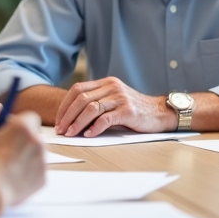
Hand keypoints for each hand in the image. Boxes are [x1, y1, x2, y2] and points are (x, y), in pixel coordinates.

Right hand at [0, 111, 46, 207]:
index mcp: (23, 126)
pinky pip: (38, 172)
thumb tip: (6, 132)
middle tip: (14, 149)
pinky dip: (29, 175)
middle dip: (27, 142)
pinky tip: (15, 179)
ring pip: (38, 155)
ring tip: (10, 168)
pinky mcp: (44, 177)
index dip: (23, 123)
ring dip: (28, 159)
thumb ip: (2, 133)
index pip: (31, 117)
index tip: (17, 129)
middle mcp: (38, 140)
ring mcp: (43, 160)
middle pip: (36, 136)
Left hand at [54, 77, 174, 136]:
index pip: (77, 89)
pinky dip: (94, 128)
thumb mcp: (114, 100)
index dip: (64, 105)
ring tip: (70, 133)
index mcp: (106, 82)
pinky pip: (106, 119)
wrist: (159, 112)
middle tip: (61, 129)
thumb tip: (71, 118)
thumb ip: (97, 102)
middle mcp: (112, 87)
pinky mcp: (128, 111)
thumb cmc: (134, 109)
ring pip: (91, 108)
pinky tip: (88, 135)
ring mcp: (121, 98)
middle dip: (67, 115)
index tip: (58, 120)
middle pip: (82, 98)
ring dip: (77, 123)